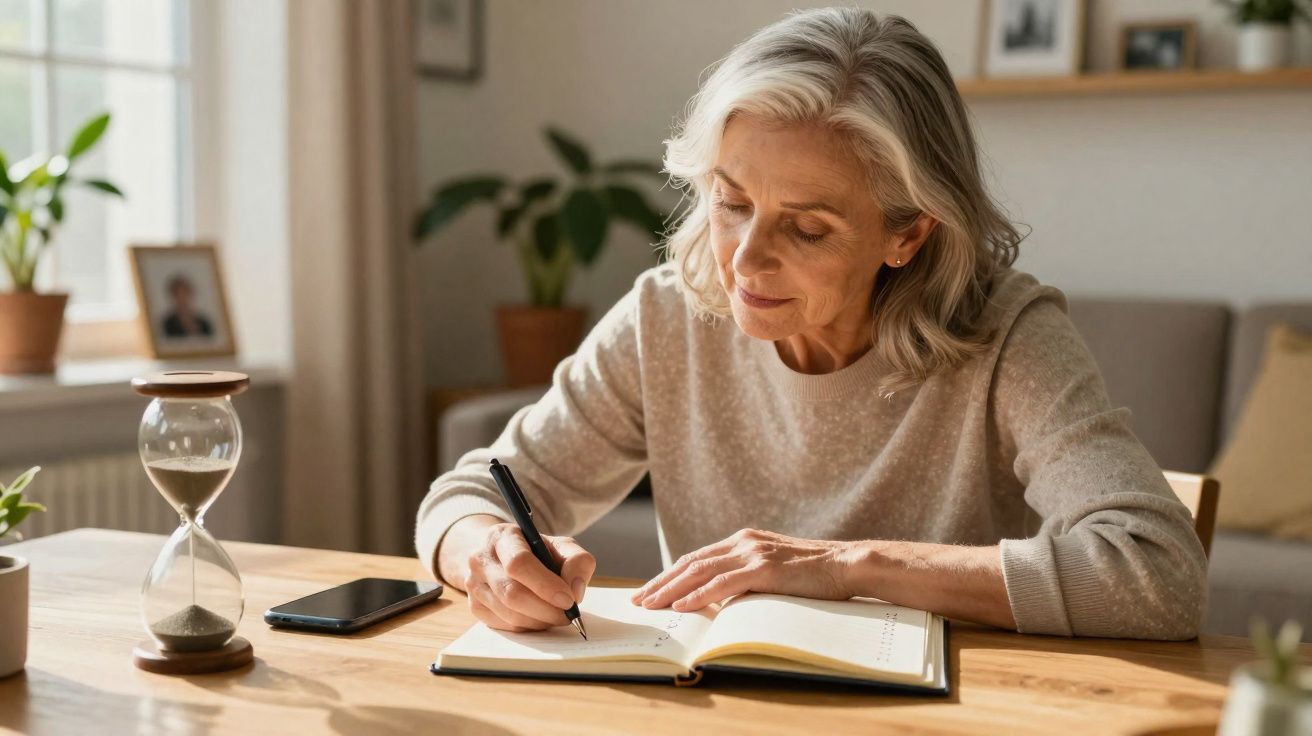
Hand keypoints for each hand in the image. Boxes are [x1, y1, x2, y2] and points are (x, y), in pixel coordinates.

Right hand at [464, 522, 596, 631]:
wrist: (506, 557)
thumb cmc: (537, 552)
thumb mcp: (561, 546)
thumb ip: (577, 561)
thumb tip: (575, 591)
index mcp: (502, 536)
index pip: (519, 563)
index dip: (545, 585)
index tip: (568, 600)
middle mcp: (481, 558)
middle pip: (512, 593)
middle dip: (545, 609)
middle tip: (568, 614)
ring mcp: (474, 584)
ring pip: (508, 613)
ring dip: (539, 620)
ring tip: (556, 615)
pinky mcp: (475, 606)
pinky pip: (504, 625)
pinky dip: (527, 627)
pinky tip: (539, 617)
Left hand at [630, 528, 855, 611]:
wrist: (847, 564)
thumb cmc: (814, 573)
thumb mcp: (774, 569)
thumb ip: (748, 576)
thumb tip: (722, 598)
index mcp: (743, 540)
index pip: (696, 558)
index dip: (669, 575)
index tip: (649, 590)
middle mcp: (743, 542)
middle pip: (691, 562)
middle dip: (661, 582)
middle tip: (638, 599)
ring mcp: (753, 553)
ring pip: (701, 571)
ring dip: (671, 589)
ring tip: (651, 604)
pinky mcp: (764, 569)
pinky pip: (724, 583)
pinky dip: (700, 594)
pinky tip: (683, 606)